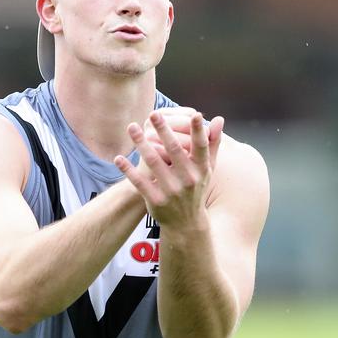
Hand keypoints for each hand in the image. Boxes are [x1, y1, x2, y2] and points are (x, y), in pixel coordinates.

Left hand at [114, 111, 223, 227]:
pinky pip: (139, 182)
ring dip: (141, 144)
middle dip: (164, 130)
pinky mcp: (156, 200)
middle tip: (153, 114)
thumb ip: (212, 143)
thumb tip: (218, 119)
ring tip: (131, 127)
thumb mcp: (207, 169)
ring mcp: (171, 190)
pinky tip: (118, 158)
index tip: (195, 114)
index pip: (201, 147)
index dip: (199, 131)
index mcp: (201, 169)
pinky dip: (129, 170)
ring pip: (154, 162)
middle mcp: (188, 179)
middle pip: (174, 150)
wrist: (186, 224)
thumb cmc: (196, 189)